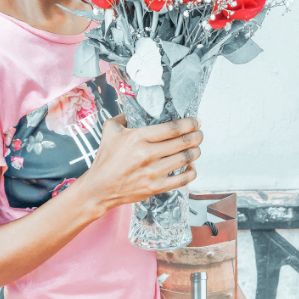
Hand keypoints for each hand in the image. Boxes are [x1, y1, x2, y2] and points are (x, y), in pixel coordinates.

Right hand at [82, 115, 202, 213]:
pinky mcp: (156, 187)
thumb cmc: (105, 159)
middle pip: (183, 142)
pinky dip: (191, 172)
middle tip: (199, 134)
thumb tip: (135, 109)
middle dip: (196, 136)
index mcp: (138, 137)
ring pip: (186, 159)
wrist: (99, 188)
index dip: (189, 123)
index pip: (173, 128)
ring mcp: (153, 172)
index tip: (195, 121)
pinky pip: (182, 179)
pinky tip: (191, 167)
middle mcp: (147, 154)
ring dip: (195, 152)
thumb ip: (123, 117)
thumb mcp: (110, 131)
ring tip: (196, 149)